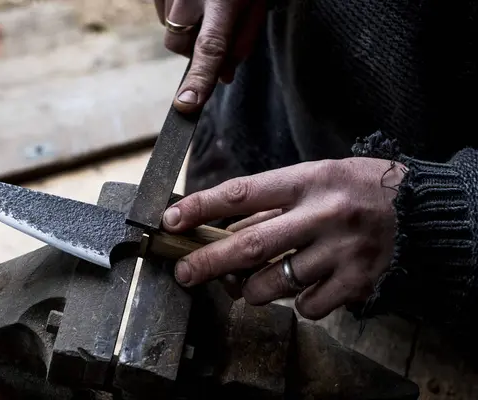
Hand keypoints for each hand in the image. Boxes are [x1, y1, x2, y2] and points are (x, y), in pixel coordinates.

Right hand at [154, 0, 266, 112]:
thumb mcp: (256, 5)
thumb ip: (242, 43)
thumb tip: (224, 77)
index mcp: (223, 1)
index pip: (210, 48)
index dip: (199, 79)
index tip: (186, 105)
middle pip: (179, 43)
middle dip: (193, 50)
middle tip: (215, 33)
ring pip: (170, 28)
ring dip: (186, 30)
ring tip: (208, 6)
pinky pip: (162, 10)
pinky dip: (177, 13)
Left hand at [163, 158, 406, 319]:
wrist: (419, 208)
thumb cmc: (357, 189)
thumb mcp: (315, 178)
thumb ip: (272, 204)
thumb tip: (222, 231)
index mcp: (308, 180)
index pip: (242, 193)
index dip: (201, 208)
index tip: (172, 220)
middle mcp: (324, 214)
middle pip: (251, 246)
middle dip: (209, 263)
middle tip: (184, 273)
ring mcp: (342, 251)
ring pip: (275, 283)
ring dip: (250, 288)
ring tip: (250, 284)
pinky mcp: (357, 281)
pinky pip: (308, 306)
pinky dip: (297, 302)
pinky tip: (306, 287)